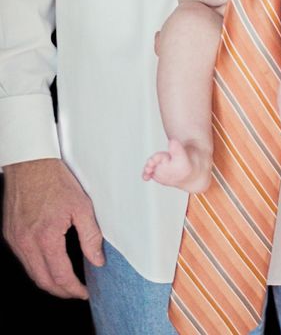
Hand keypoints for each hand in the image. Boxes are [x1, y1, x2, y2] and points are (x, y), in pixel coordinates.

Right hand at [2, 158, 104, 299]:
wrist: (30, 162)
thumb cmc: (54, 179)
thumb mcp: (82, 205)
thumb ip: (91, 236)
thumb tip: (97, 259)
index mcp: (45, 237)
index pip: (60, 276)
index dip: (74, 289)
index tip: (84, 292)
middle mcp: (26, 242)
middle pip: (43, 281)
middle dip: (61, 291)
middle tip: (76, 291)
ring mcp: (15, 238)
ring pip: (31, 272)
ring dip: (48, 280)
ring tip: (65, 280)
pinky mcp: (10, 233)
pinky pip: (23, 258)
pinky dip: (37, 266)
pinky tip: (49, 261)